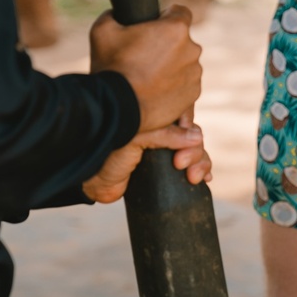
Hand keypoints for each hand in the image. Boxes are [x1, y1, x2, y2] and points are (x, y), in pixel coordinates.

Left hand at [82, 112, 211, 203]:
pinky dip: (202, 170)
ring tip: (194, 178)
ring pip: (197, 152)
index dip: (192, 134)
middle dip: (196, 154)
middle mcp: (164, 131)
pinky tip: (207, 178)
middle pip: (194, 137)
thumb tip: (198, 138)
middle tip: (181, 166)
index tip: (182, 153)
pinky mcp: (167, 169)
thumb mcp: (136, 138)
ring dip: (201, 163)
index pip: (186, 120)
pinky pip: (192, 166)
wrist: (90, 178)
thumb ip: (166, 135)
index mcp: (157, 117)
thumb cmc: (108, 151)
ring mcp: (166, 150)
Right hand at [89, 5, 202, 132]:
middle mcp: (192, 50)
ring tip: (147, 76)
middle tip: (144, 55)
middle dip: (167, 44)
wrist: (117, 109)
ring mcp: (195, 74)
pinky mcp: (193, 95)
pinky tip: (154, 90)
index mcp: (176, 29)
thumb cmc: (111, 67)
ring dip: (171, 66)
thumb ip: (115, 14)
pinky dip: (174, 85)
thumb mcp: (103, 30)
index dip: (166, 16)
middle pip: (182, 40)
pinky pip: (185, 84)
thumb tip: (118, 13)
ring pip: (185, 63)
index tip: (156, 25)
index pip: (181, 12)